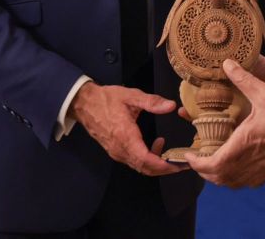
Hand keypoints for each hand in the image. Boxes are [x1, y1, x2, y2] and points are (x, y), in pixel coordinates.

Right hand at [69, 82, 187, 175]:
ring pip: (138, 166)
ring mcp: (116, 152)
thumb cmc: (107, 99)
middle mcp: (120, 149)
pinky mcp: (114, 151)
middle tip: (180, 163)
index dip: (162, 165)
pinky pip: (132, 161)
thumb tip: (171, 106)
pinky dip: (146, 160)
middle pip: (143, 168)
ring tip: (169, 152)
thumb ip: (152, 102)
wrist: (84, 104)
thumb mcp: (132, 96)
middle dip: (163, 168)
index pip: (145, 159)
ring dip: (155, 164)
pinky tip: (155, 146)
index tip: (177, 165)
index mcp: (125, 136)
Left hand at [185, 59, 264, 187]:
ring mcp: (261, 169)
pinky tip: (236, 165)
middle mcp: (250, 162)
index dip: (196, 163)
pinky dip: (235, 178)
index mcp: (244, 145)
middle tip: (197, 158)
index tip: (188, 154)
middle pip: (218, 178)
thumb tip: (227, 64)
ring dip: (218, 176)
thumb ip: (243, 78)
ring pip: (232, 183)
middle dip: (204, 171)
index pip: (212, 165)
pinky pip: (246, 182)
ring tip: (212, 162)